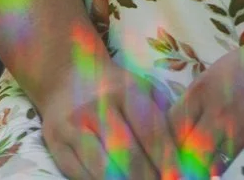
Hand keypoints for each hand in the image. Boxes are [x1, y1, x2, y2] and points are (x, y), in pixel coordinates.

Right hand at [34, 52, 175, 179]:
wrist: (66, 74)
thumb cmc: (116, 87)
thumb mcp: (144, 89)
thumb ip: (164, 117)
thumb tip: (188, 154)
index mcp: (126, 91)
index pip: (152, 133)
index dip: (167, 162)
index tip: (178, 178)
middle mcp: (97, 107)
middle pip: (128, 155)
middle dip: (148, 178)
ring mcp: (73, 126)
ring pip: (102, 169)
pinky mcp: (55, 143)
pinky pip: (80, 174)